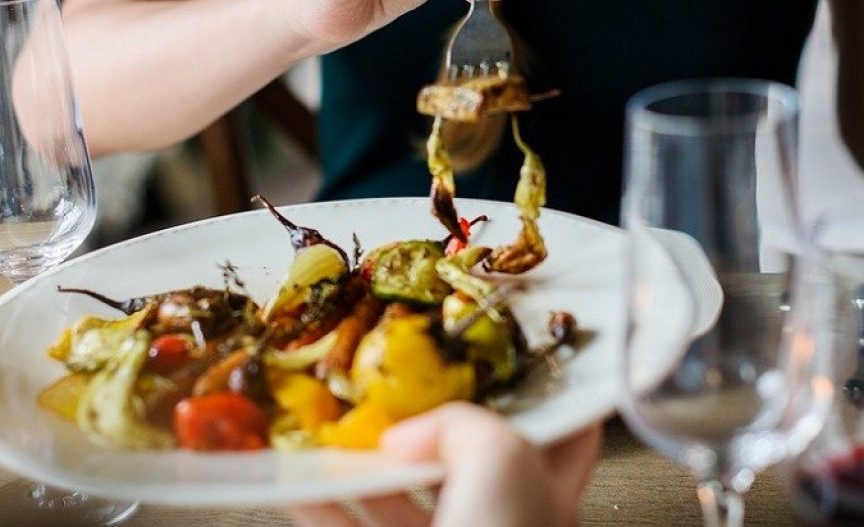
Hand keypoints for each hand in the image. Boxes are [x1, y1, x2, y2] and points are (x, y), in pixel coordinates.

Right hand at [286, 403, 602, 526]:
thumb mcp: (502, 459)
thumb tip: (410, 432)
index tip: (505, 356)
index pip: (562, 429)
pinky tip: (297, 484)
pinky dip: (322, 507)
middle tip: (394, 386)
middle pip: (465, 455)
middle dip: (426, 421)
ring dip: (363, 461)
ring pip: (402, 495)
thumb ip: (463, 425)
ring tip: (332, 428)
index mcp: (547, 489)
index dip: (539, 391)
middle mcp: (503, 518)